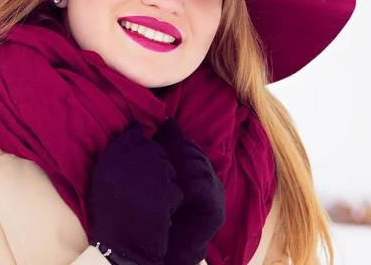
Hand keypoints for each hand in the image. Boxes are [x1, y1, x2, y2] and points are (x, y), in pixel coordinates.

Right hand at [87, 122, 183, 264]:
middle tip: (146, 189)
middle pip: (154, 150)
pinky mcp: (164, 193)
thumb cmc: (113, 213)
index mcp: (109, 159)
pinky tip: (160, 212)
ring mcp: (147, 177)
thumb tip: (138, 126)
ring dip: (165, 184)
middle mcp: (126, 163)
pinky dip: (172, 201)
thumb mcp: (106, 179)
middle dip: (156, 167)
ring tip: (151, 201)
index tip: (140, 167)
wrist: (119, 248)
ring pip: (168, 168)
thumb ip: (121, 152)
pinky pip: (176, 189)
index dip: (141, 149)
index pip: (133, 135)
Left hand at [154, 118, 225, 264]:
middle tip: (160, 173)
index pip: (187, 145)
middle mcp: (209, 178)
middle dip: (172, 159)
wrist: (163, 249)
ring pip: (196, 166)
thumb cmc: (160, 210)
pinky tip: (171, 196)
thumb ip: (165, 149)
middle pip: (193, 153)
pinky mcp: (214, 209)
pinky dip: (182, 188)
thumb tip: (167, 120)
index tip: (155, 155)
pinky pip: (199, 186)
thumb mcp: (161, 176)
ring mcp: (215, 194)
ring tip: (164, 184)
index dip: (170, 148)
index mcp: (197, 168)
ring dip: (176, 172)